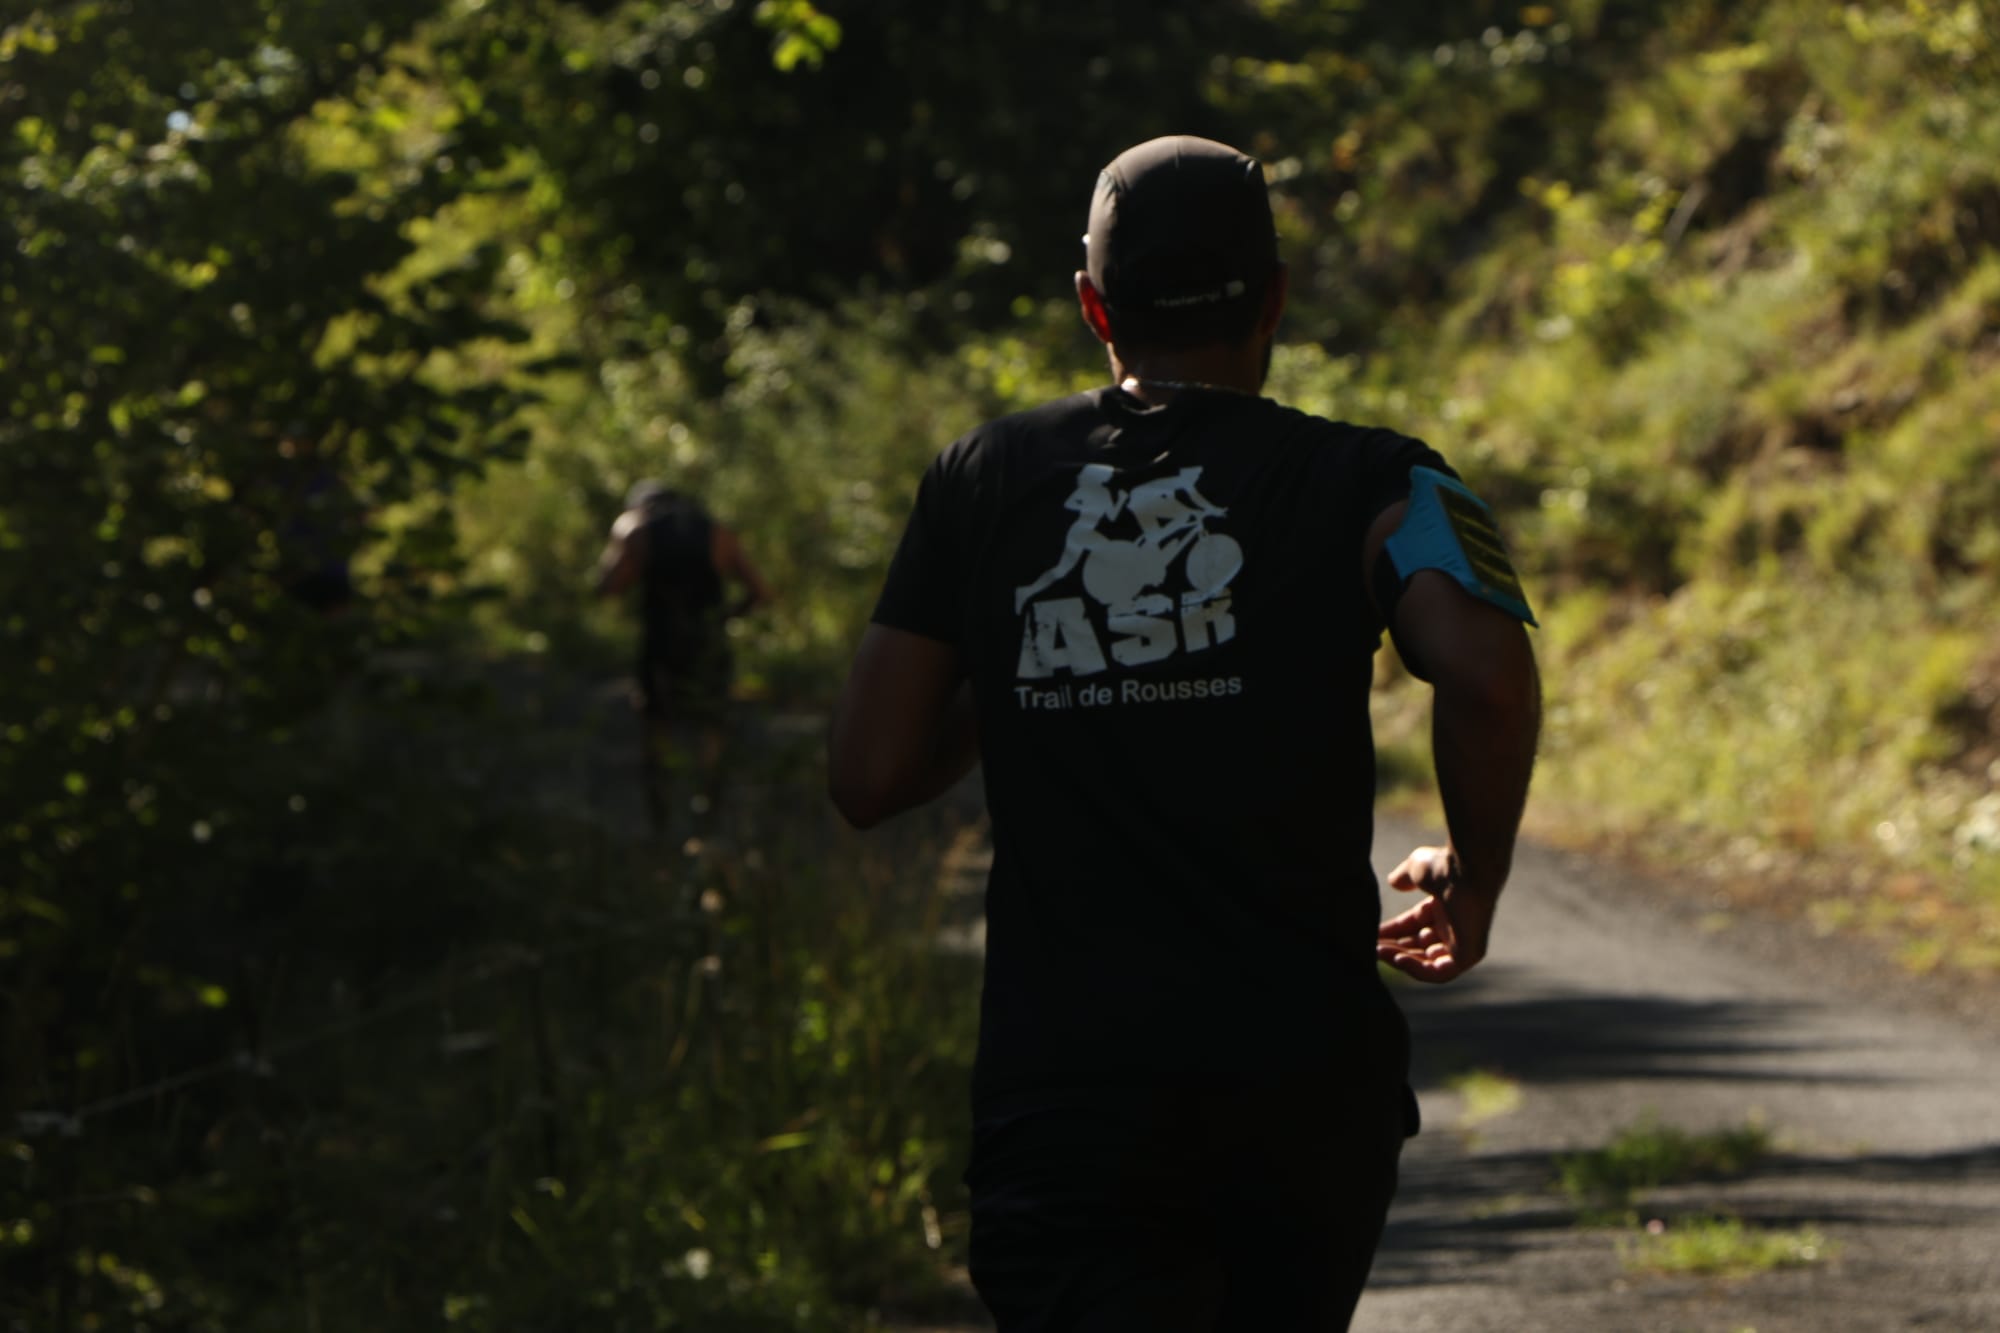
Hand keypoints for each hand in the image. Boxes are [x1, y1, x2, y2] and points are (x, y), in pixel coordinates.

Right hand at [1376, 845, 1491, 983]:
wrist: (1466, 872)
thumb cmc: (1445, 867)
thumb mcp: (1417, 869)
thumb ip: (1405, 877)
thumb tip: (1394, 883)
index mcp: (1446, 907)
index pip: (1415, 926)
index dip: (1393, 930)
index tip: (1373, 933)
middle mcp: (1455, 927)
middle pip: (1419, 945)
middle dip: (1394, 947)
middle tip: (1372, 947)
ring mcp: (1463, 943)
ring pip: (1427, 961)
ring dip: (1401, 959)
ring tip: (1379, 953)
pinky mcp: (1468, 955)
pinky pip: (1440, 973)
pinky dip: (1417, 969)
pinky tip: (1397, 958)